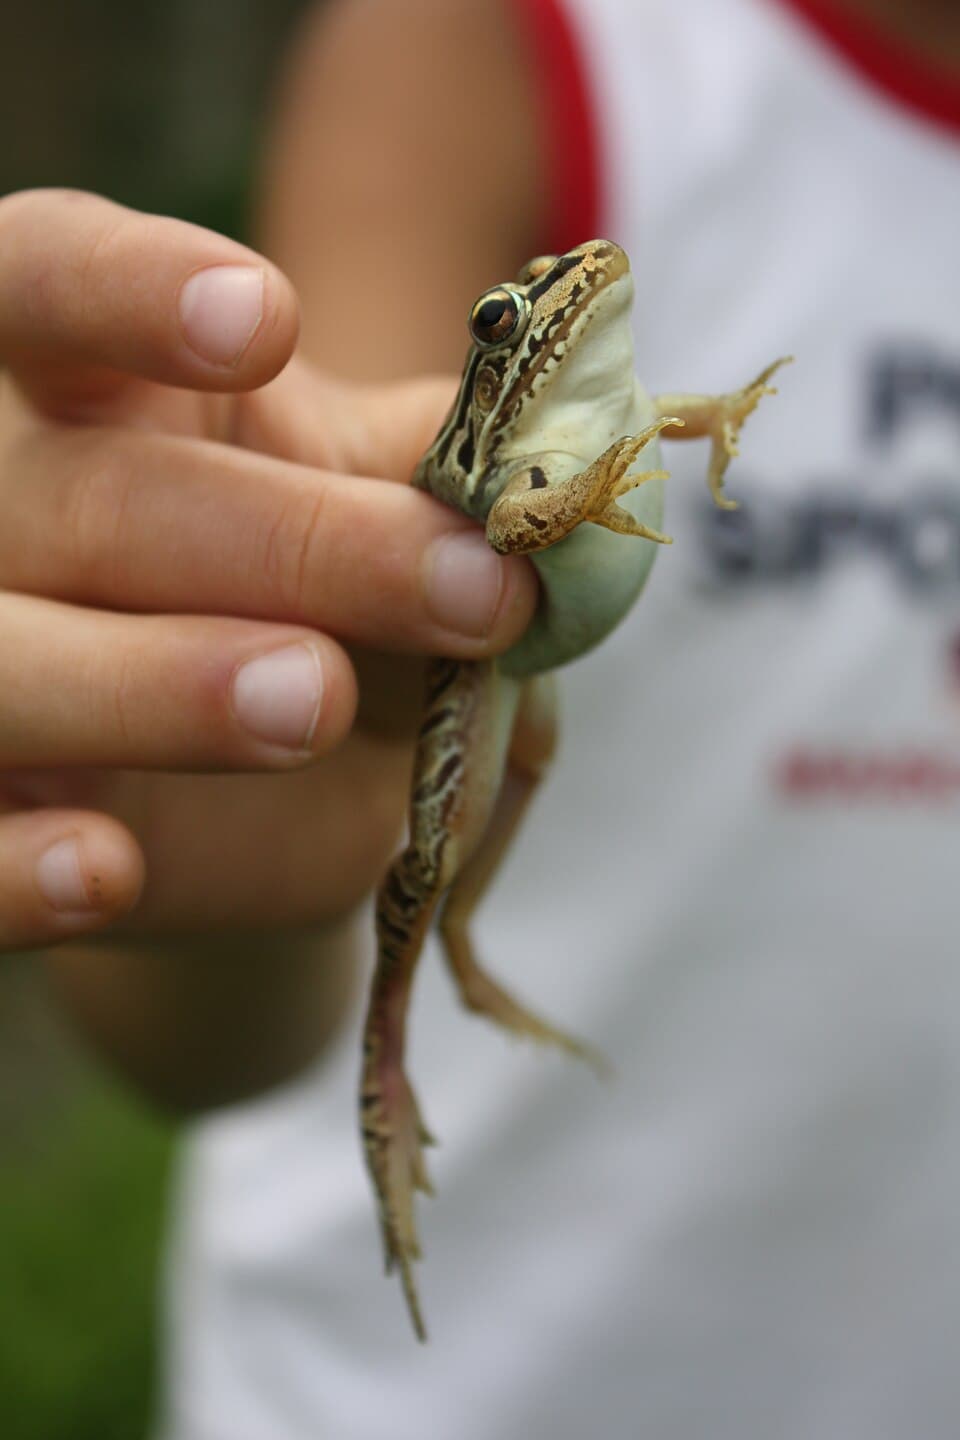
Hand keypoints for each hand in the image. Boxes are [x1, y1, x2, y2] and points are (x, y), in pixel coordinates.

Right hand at [0, 190, 535, 950]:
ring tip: (311, 702)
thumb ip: (457, 464)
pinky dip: (14, 871)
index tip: (265, 323)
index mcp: (78, 384)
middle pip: (81, 496)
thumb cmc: (322, 597)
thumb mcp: (380, 504)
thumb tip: (593, 440)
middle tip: (472, 593)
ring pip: (2, 665)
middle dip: (286, 542)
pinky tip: (113, 872)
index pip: (43, 282)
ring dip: (149, 686)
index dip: (130, 290)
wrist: (266, 784)